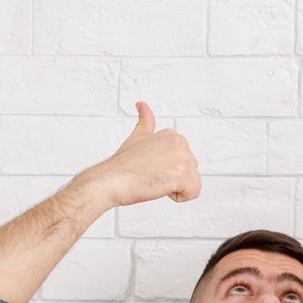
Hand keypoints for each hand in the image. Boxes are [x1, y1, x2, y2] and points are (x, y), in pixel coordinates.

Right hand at [77, 102, 199, 209]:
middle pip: (190, 171)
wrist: (109, 181)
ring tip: (155, 181)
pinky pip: (193, 193)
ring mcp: (182, 159)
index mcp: (173, 136)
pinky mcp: (182, 176)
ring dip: (174, 188)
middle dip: (172, 178)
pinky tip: (161, 189)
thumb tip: (142, 104)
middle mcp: (181, 144)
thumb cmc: (121, 165)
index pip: (183, 160)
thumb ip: (145, 121)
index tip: (149, 166)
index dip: (166, 168)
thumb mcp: (137, 137)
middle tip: (151, 175)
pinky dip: (178, 197)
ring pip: (192, 182)